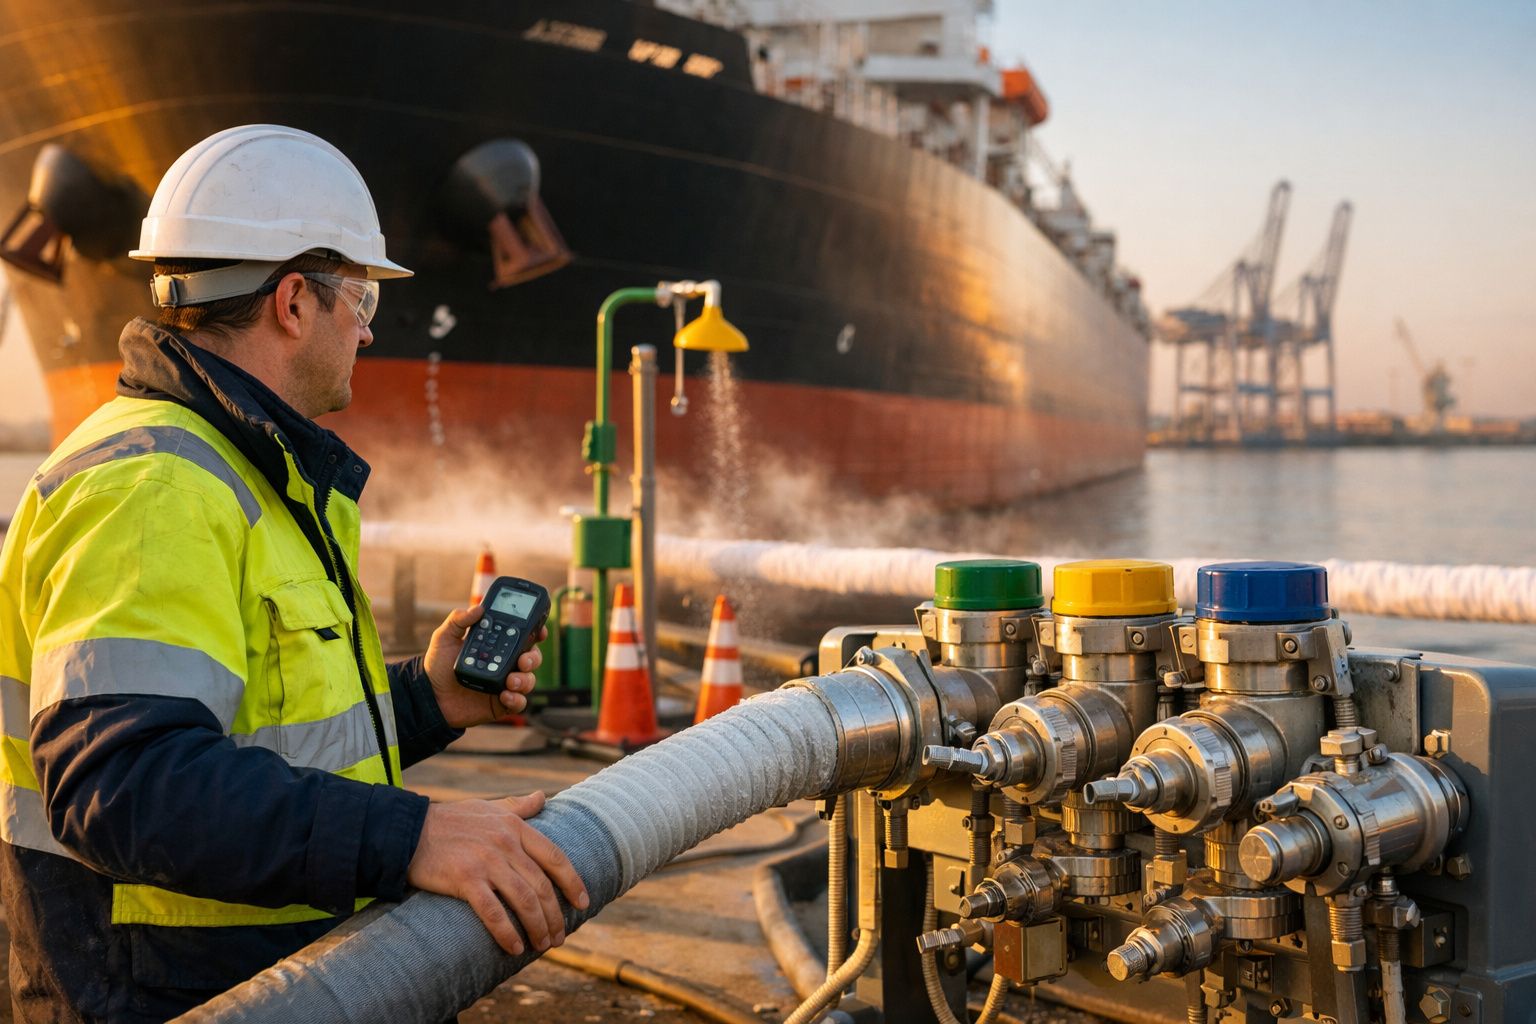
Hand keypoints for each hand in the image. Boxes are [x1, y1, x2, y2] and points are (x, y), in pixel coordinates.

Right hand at [406, 792, 589, 954]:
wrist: (409, 830)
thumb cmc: (451, 820)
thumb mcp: (489, 807)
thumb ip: (518, 806)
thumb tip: (542, 796)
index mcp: (515, 826)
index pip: (555, 857)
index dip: (573, 882)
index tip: (583, 903)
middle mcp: (506, 843)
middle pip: (542, 885)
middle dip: (555, 915)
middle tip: (559, 936)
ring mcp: (486, 862)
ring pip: (524, 901)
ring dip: (537, 927)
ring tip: (542, 945)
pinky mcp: (465, 880)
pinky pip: (493, 913)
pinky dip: (507, 933)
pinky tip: (514, 947)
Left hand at [424, 604, 547, 727]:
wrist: (429, 696)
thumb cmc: (437, 666)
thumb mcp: (444, 638)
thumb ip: (458, 620)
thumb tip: (478, 608)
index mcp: (496, 646)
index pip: (523, 637)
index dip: (536, 633)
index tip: (540, 631)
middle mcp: (504, 663)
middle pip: (532, 658)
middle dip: (533, 658)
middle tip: (523, 660)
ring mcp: (504, 683)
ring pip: (529, 680)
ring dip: (525, 679)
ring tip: (510, 681)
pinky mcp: (501, 703)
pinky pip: (519, 702)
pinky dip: (517, 699)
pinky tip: (505, 695)